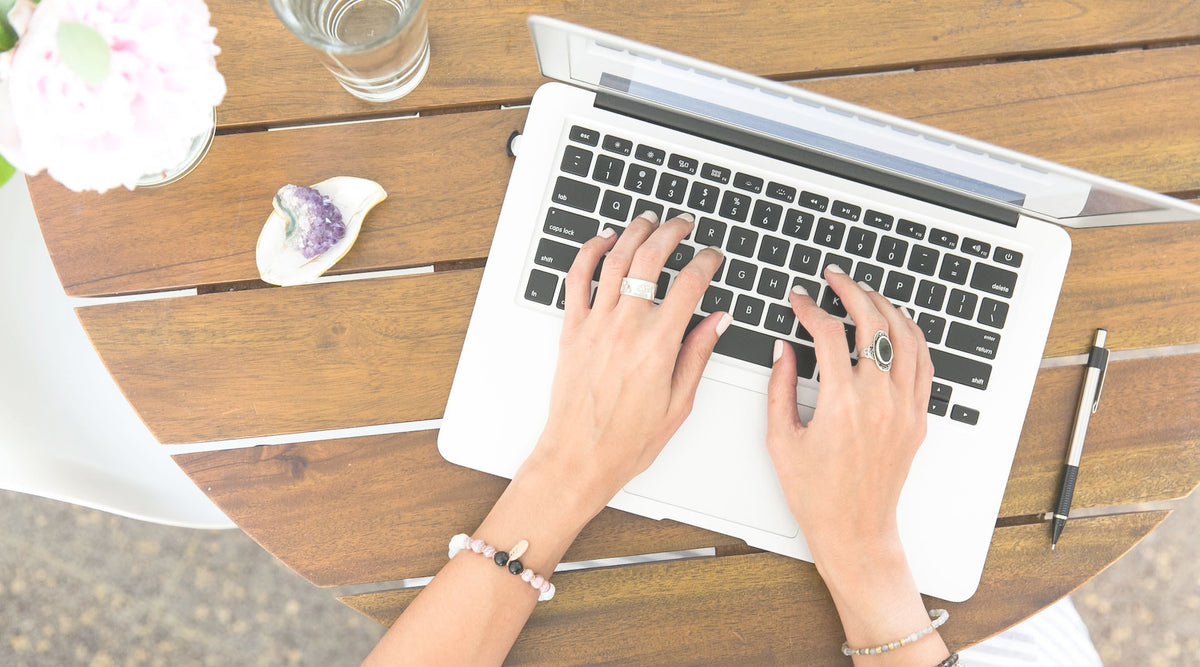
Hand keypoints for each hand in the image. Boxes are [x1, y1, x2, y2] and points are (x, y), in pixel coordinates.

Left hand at [525, 211, 728, 518]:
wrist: (579, 457)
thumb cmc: (626, 440)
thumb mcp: (679, 403)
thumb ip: (698, 354)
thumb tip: (717, 320)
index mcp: (658, 346)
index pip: (690, 285)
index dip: (707, 262)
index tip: (713, 256)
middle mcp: (625, 328)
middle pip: (650, 259)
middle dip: (671, 233)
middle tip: (683, 225)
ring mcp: (595, 325)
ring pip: (614, 260)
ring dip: (634, 233)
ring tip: (648, 221)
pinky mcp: (572, 330)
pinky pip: (577, 280)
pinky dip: (589, 253)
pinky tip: (604, 241)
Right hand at [765, 265, 932, 567]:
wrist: (855, 530)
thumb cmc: (816, 494)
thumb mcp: (781, 439)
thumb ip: (779, 387)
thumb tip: (783, 348)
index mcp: (842, 403)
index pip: (829, 334)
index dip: (810, 308)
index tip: (798, 299)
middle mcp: (879, 400)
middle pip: (873, 323)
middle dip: (851, 291)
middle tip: (835, 277)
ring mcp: (904, 408)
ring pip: (905, 337)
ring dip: (884, 306)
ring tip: (865, 292)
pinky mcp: (917, 418)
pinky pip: (923, 364)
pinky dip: (912, 335)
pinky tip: (897, 324)